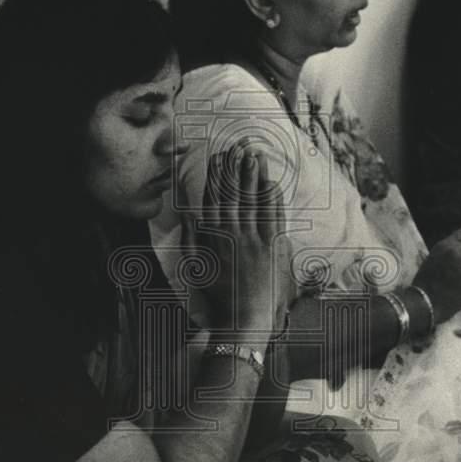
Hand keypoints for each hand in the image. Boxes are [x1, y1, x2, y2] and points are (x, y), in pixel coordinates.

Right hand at [184, 146, 287, 338]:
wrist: (245, 317)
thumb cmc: (218, 295)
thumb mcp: (195, 267)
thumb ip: (191, 238)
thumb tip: (188, 213)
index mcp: (213, 236)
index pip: (213, 197)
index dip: (216, 174)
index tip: (217, 156)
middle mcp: (232, 232)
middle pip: (233, 192)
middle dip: (235, 166)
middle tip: (237, 145)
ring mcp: (254, 238)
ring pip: (252, 199)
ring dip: (252, 174)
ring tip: (253, 154)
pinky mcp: (272, 246)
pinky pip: (272, 215)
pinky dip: (270, 196)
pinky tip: (270, 181)